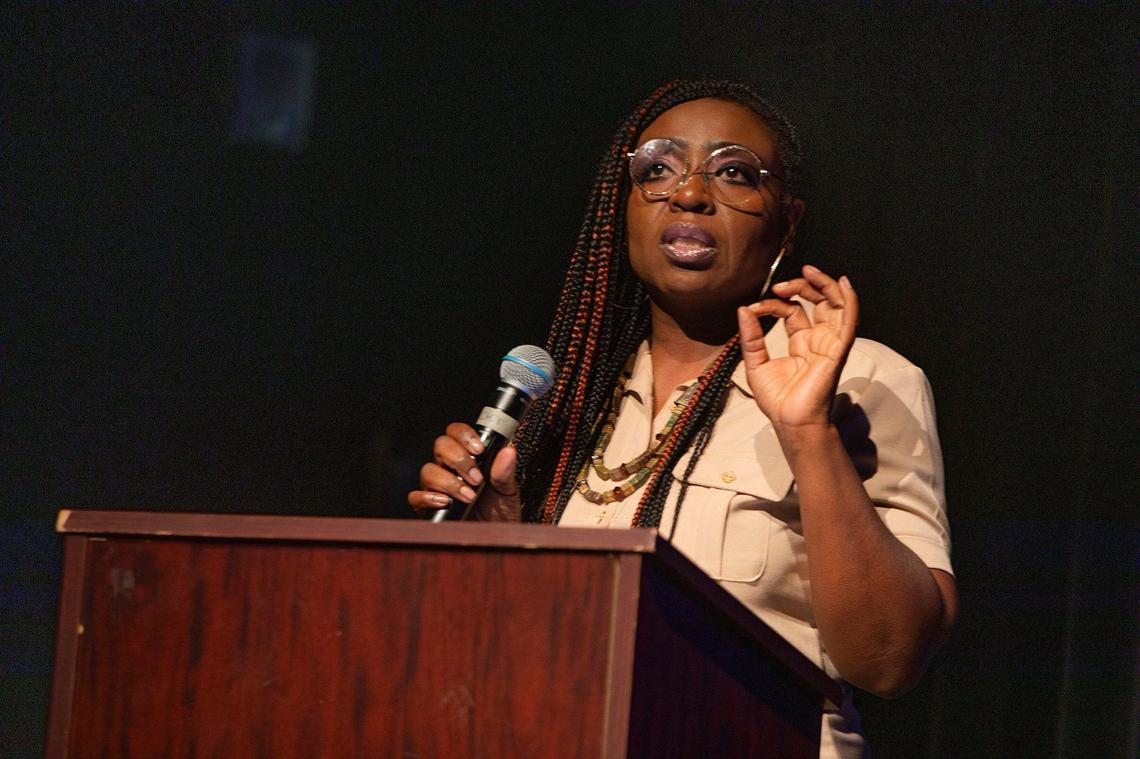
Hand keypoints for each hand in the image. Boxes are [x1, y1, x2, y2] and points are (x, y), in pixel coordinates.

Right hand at [407, 423, 521, 520]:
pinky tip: (446, 502)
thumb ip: (505, 471)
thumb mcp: (507, 491)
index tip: (479, 450)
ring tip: (469, 496)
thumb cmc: (499, 513)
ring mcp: (436, 487)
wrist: (494, 539)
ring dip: (450, 482)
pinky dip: (429, 497)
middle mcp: (449, 468)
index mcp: (467, 458)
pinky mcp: (427, 507)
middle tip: (477, 478)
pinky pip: (415, 496)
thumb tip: (509, 450)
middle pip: (440, 446)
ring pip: (428, 470)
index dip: (464, 435)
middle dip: (459, 459)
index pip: (456, 432)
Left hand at [736, 265, 857, 432]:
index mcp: (800, 342)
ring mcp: (830, 344)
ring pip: (836, 306)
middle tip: (781, 283)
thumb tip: (744, 309)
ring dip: (825, 285)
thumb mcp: (756, 363)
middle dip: (803, 286)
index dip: (773, 304)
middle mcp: (817, 340)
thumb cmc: (778, 400)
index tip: (753, 309)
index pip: (791, 310)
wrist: (790, 422)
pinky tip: (843, 284)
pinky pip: (849, 322)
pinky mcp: (837, 351)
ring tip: (809, 272)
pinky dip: (849, 301)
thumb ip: (751, 337)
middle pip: (818, 302)